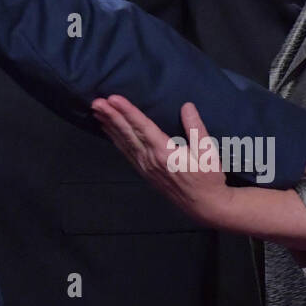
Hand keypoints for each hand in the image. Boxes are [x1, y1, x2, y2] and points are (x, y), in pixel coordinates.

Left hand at [91, 95, 232, 225]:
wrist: (205, 206)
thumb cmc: (209, 178)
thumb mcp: (209, 152)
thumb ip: (196, 128)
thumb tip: (187, 106)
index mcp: (166, 153)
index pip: (143, 127)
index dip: (127, 111)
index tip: (113, 98)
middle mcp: (151, 160)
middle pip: (127, 133)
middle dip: (111, 116)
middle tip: (96, 102)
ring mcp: (146, 167)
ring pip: (124, 142)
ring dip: (110, 126)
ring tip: (97, 111)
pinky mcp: (145, 172)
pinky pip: (126, 152)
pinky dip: (115, 139)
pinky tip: (108, 131)